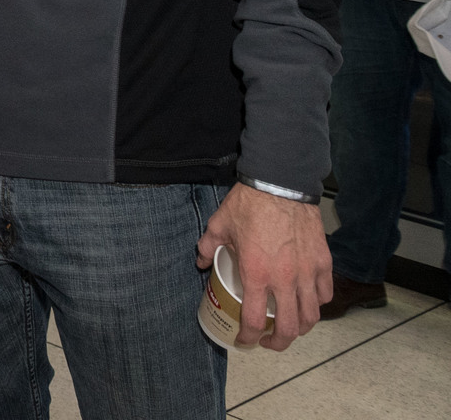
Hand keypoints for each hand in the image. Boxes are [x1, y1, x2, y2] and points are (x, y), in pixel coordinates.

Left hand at [196, 183, 330, 349]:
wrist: (280, 183)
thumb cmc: (249, 204)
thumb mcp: (219, 225)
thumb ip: (208, 246)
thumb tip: (202, 262)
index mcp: (256, 274)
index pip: (255, 320)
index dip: (249, 337)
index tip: (244, 340)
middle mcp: (285, 280)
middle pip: (290, 328)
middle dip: (278, 343)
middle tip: (268, 341)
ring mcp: (308, 273)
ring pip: (312, 315)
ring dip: (300, 328)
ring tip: (289, 326)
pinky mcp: (324, 262)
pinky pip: (325, 294)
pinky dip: (316, 304)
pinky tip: (307, 302)